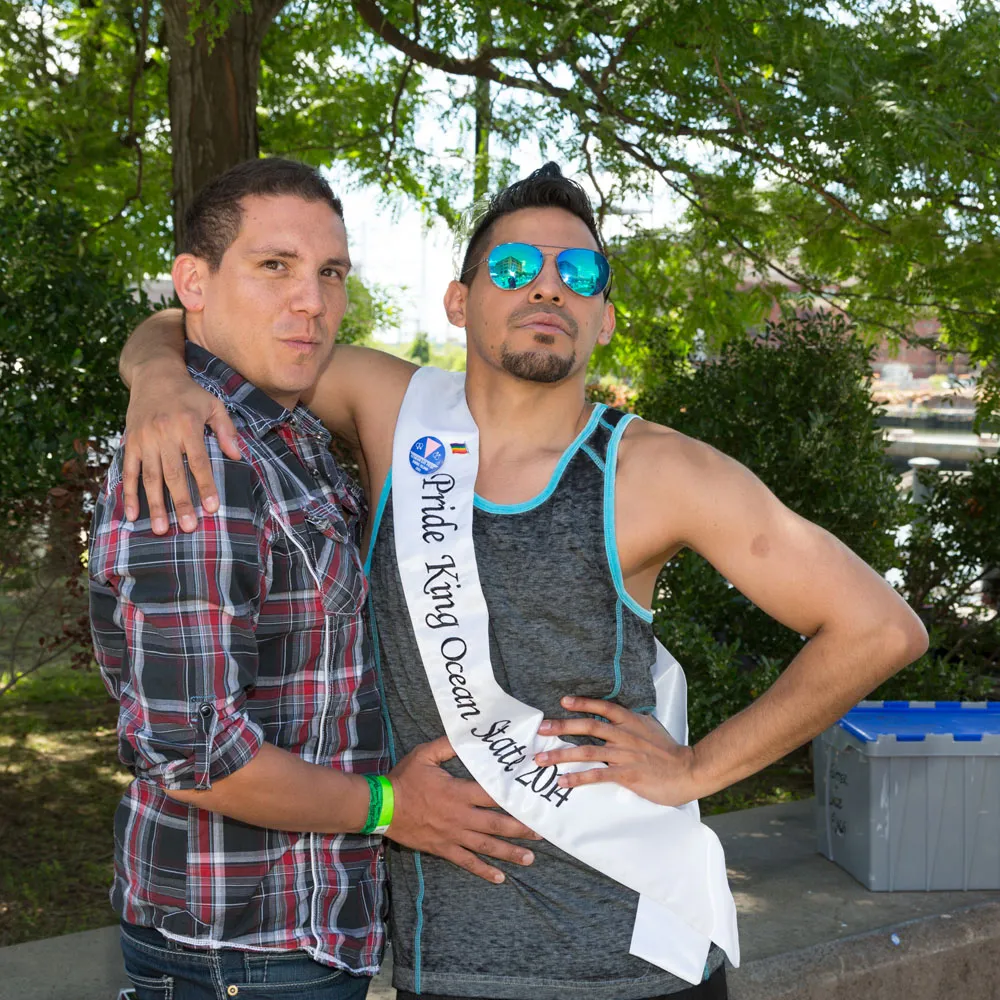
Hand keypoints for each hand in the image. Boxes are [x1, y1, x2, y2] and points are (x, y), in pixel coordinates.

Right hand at [123, 369, 241, 533]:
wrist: (154, 374)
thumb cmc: (189, 393)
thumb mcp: (214, 404)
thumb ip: (226, 430)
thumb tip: (237, 456)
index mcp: (187, 425)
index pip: (198, 462)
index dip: (205, 486)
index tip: (211, 508)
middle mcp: (163, 434)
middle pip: (173, 474)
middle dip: (181, 502)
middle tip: (189, 527)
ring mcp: (144, 440)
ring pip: (149, 478)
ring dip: (155, 505)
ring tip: (161, 529)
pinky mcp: (129, 443)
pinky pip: (128, 472)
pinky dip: (129, 494)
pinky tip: (133, 514)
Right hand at [387, 736, 540, 883]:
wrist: (381, 807)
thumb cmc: (404, 779)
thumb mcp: (425, 755)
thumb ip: (448, 745)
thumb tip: (468, 734)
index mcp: (458, 792)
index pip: (493, 795)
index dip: (514, 796)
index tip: (533, 798)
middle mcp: (460, 816)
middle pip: (497, 824)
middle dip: (521, 829)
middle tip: (542, 832)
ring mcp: (453, 835)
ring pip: (486, 846)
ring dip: (510, 852)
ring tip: (530, 858)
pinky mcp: (444, 849)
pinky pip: (467, 862)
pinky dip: (484, 870)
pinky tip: (500, 877)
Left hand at [534, 696, 698, 807]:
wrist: (690, 770)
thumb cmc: (670, 752)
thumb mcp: (651, 728)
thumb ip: (633, 722)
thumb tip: (618, 716)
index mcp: (631, 721)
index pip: (603, 707)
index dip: (582, 703)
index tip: (563, 702)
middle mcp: (625, 735)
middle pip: (588, 726)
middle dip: (562, 727)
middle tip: (541, 729)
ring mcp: (624, 755)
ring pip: (587, 751)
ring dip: (561, 755)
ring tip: (541, 760)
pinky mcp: (626, 775)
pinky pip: (597, 775)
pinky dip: (578, 778)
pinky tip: (563, 781)